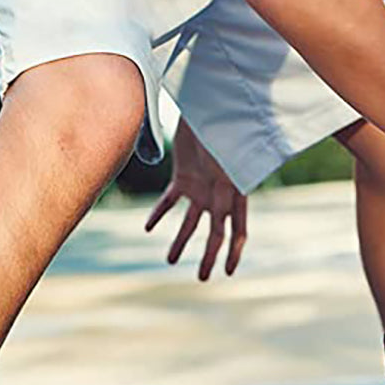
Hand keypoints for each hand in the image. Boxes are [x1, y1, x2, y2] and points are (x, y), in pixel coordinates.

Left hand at [145, 119, 247, 280]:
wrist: (211, 105)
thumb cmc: (226, 127)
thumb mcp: (230, 157)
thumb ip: (226, 182)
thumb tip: (224, 208)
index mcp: (234, 195)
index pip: (237, 231)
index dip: (233, 253)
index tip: (228, 272)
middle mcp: (218, 196)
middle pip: (214, 235)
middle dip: (208, 258)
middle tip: (201, 278)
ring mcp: (201, 188)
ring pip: (190, 223)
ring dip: (181, 242)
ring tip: (169, 260)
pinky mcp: (184, 177)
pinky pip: (169, 201)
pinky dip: (159, 213)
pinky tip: (148, 227)